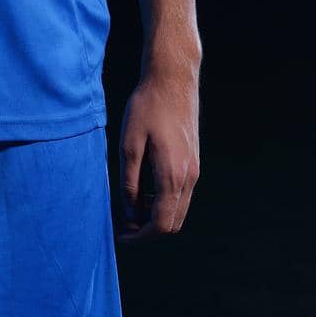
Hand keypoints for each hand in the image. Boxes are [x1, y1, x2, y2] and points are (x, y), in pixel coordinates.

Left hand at [115, 58, 199, 242]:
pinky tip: (144, 188)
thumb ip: (130, 182)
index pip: (161, 224)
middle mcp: (189, 177)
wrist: (173, 79)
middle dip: (148, 230)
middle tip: (123, 223)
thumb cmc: (147, 107)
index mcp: (173, 176)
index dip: (140, 237)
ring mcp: (194, 170)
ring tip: (130, 205)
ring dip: (156, 215)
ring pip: (178, 210)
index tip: (121, 236)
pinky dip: (164, 201)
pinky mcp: (193, 162)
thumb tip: (130, 212)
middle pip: (173, 223)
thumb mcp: (129, 144)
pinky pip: (181, 194)